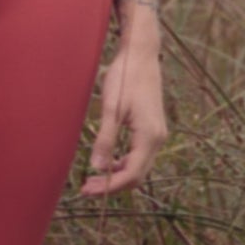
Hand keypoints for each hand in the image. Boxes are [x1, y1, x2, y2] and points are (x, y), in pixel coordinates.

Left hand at [80, 40, 166, 196]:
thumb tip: (98, 167)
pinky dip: (124, 163)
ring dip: (118, 175)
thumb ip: (105, 139)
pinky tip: (108, 162)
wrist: (141, 55)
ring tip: (93, 177)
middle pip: (137, 175)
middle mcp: (158, 139)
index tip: (87, 190)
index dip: (109, 187)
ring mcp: (158, 134)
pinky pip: (140, 155)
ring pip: (139, 166)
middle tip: (86, 188)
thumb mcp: (111, 109)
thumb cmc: (124, 77)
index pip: (131, 174)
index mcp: (149, 136)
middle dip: (112, 185)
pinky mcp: (153, 128)